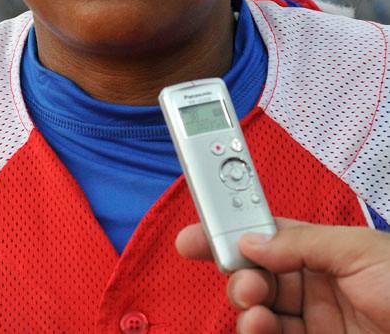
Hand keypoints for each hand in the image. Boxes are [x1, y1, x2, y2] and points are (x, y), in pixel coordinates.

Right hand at [176, 218, 389, 332]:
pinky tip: (258, 326)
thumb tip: (252, 239)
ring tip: (252, 306)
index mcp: (323, 249)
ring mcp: (315, 321)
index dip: (230, 231)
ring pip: (261, 312)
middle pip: (257, 275)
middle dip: (235, 271)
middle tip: (232, 272)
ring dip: (246, 306)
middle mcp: (314, 284)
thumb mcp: (358, 250)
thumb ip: (302, 243)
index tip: (197, 237)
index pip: (267, 235)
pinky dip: (257, 332)